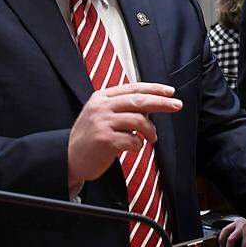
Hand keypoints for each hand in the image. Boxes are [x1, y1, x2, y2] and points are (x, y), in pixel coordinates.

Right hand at [67, 83, 182, 189]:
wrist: (68, 158)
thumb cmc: (90, 137)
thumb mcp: (102, 115)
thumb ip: (122, 108)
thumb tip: (152, 105)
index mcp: (102, 97)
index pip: (133, 88)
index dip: (154, 89)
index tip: (170, 92)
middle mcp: (101, 107)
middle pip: (139, 100)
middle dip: (161, 103)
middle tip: (177, 105)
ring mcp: (102, 123)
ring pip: (138, 120)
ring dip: (150, 130)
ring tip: (153, 138)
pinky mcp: (104, 140)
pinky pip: (132, 140)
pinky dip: (139, 145)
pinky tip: (135, 147)